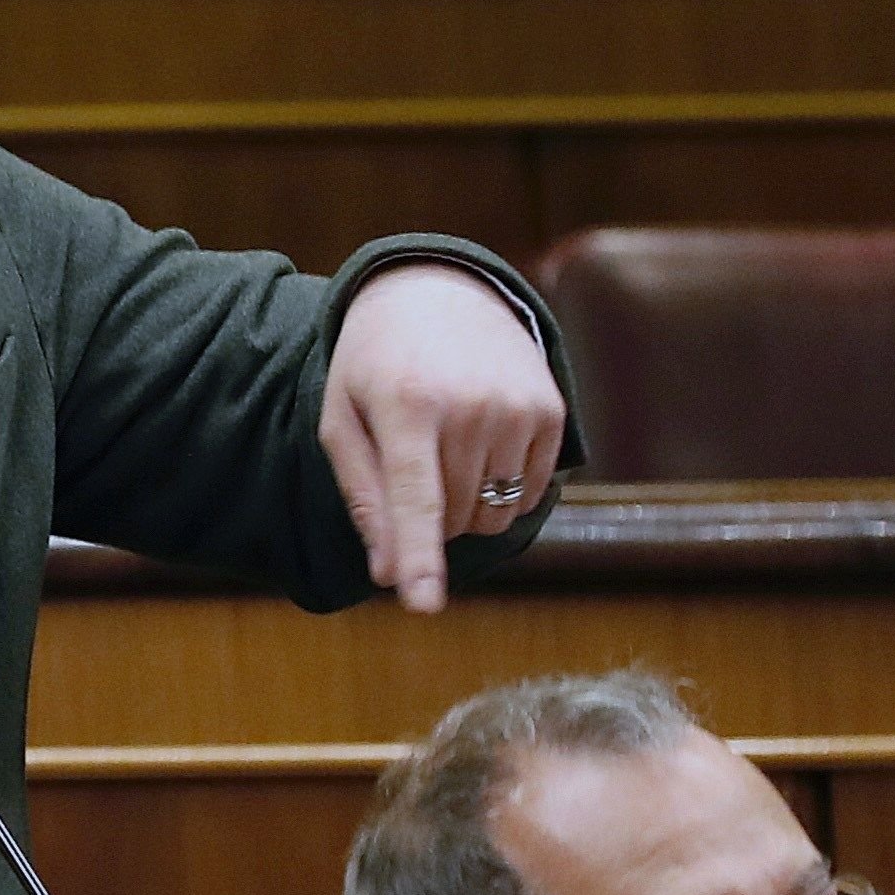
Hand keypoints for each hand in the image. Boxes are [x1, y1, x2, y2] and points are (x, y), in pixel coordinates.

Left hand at [323, 264, 565, 612]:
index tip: (422, 603)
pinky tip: (478, 446)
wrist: (439, 291)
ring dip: (464, 509)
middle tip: (409, 468)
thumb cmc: (375, 366)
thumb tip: (385, 571)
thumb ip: (363, 495)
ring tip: (442, 453)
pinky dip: (499, 492)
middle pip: (453, 518)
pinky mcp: (552, 411)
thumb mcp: (342, 419)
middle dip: (428, 519)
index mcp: (407, 406)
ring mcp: (518, 407)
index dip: (419, 555)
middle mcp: (471, 406)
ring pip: (492, 515)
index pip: (415, 498)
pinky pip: (526, 495)